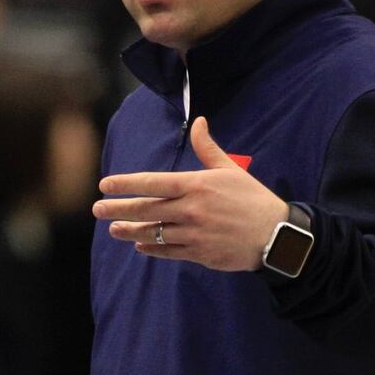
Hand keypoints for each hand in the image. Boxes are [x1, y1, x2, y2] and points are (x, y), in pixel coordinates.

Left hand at [92, 116, 288, 271]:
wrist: (278, 236)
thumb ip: (207, 147)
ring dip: (130, 231)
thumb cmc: (253, 199)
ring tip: (114, 229)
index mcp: (196, 186)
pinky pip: (169, 252)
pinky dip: (152, 249)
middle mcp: (192, 209)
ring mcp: (195, 234)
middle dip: (118, 209)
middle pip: (147, 209)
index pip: (152, 183)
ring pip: (154, 233)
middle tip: (97, 209)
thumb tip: (199, 121)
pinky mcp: (200, 254)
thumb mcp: (230, 169)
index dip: (125, 184)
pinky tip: (140, 246)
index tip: (104, 185)